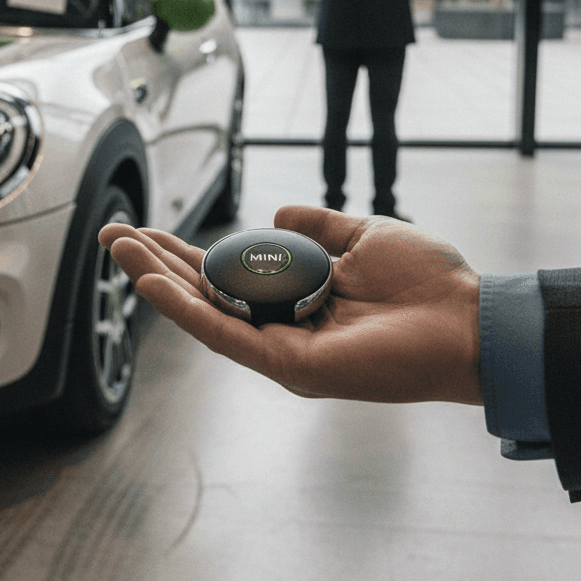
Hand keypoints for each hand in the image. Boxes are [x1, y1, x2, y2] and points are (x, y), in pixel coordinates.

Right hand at [99, 205, 481, 405]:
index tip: (145, 228)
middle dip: (155, 265)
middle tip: (111, 237)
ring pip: (205, 314)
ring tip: (118, 251)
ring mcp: (282, 349)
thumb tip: (276, 214)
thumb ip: (319, 227)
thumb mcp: (364, 236)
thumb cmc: (428, 283)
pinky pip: (227, 336)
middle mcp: (281, 325)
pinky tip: (153, 286)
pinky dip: (187, 311)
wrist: (469, 321)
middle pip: (204, 292)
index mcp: (297, 295)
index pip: (227, 271)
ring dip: (157, 283)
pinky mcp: (290, 366)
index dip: (183, 251)